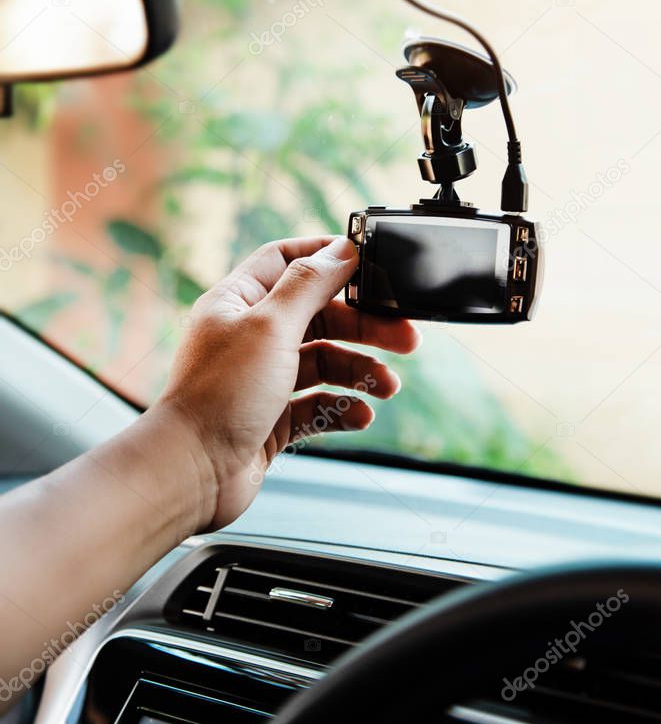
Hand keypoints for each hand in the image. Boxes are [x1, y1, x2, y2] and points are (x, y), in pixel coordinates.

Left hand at [150, 236, 419, 531]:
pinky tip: (361, 415)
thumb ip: (310, 283)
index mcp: (239, 301)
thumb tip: (343, 249)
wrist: (190, 474)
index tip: (371, 263)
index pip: (288, 260)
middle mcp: (250, 335)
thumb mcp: (272, 326)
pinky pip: (318, 404)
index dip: (328, 257)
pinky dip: (343, 408)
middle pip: (320, 315)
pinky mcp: (272, 417)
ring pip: (325, 362)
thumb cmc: (220, 395)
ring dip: (361, 371)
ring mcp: (262, 378)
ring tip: (388, 387)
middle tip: (406, 336)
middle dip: (365, 326)